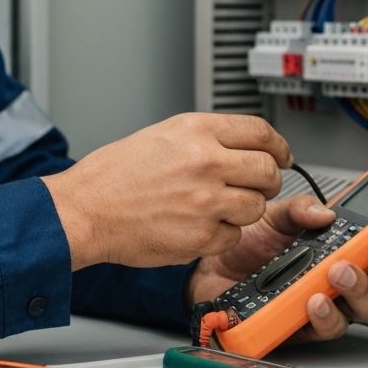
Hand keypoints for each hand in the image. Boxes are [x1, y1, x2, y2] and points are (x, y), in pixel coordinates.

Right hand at [42, 113, 290, 269]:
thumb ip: (203, 138)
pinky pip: (233, 236)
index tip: (282, 155)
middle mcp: (206, 161)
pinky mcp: (201, 235)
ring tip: (215, 208)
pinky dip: (221, 235)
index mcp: (195, 130)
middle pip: (269, 170)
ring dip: (243, 210)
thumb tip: (238, 146)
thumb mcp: (160, 136)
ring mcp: (206, 199)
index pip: (261, 132)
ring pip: (256, 206)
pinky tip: (196, 226)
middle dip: (269, 180)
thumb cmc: (112, 175)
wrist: (85, 209)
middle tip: (257, 186)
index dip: (279, 146)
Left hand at [187, 195, 367, 342]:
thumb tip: (324, 211)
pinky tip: (312, 300)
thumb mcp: (273, 215)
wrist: (209, 267)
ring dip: (354, 293)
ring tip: (336, 273)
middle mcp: (332, 283)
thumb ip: (298, 209)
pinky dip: (321, 316)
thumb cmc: (247, 244)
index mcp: (334, 251)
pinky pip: (319, 329)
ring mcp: (317, 307)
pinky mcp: (296, 327)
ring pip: (354, 312)